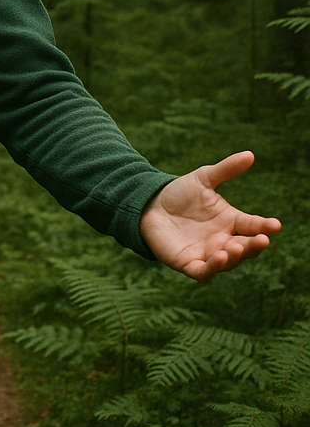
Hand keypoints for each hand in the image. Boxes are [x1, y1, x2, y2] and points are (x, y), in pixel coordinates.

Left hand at [140, 151, 280, 282]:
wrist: (150, 204)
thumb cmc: (180, 193)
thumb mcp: (203, 178)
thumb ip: (226, 169)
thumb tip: (250, 154)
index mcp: (232, 221)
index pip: (254, 226)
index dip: (265, 226)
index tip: (275, 224)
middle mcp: (224, 240)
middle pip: (246, 248)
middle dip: (254, 245)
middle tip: (261, 240)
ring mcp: (208, 254)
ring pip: (228, 262)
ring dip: (234, 257)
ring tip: (233, 248)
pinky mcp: (188, 263)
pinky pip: (204, 272)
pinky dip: (211, 269)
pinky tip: (217, 259)